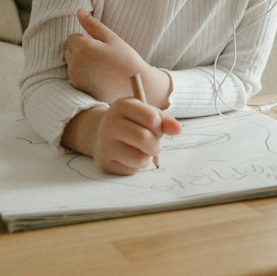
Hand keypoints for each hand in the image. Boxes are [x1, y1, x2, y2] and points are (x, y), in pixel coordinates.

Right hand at [63, 98, 181, 174]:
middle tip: (153, 144)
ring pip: (140, 159)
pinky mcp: (104, 162)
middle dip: (156, 145)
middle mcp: (110, 124)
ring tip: (142, 151)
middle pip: (144, 138)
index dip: (160, 127)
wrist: (98, 132)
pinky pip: (132, 170)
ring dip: (148, 158)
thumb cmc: (130, 122)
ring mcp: (104, 144)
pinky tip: (129, 157)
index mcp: (122, 106)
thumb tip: (178, 129)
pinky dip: (137, 165)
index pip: (152, 119)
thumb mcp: (145, 113)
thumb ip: (164, 120)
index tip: (156, 128)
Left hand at [65, 9, 169, 105]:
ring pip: (71, 63)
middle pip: (69, 50)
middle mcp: (75, 63)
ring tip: (100, 65)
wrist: (136, 84)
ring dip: (80, 61)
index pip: (73, 37)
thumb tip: (79, 11)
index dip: (86, 39)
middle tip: (101, 54)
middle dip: (81, 49)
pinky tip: (98, 75)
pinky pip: (74, 75)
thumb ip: (92, 24)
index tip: (100, 45)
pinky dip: (82, 73)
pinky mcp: (78, 87)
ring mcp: (76, 77)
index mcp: (83, 48)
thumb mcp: (111, 38)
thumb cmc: (126, 58)